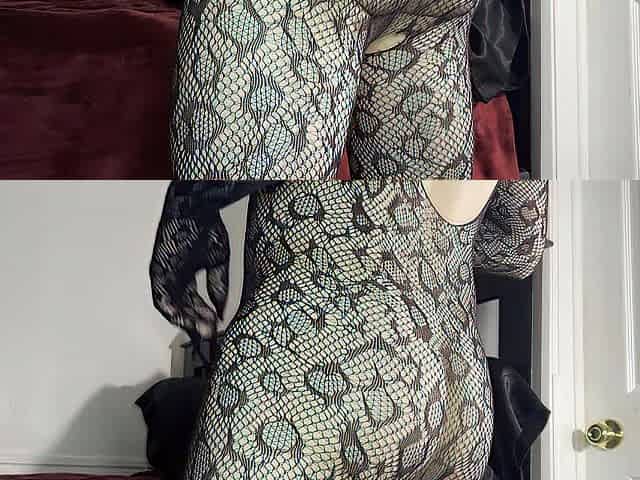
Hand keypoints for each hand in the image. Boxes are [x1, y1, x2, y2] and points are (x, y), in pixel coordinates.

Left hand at [150, 191, 228, 340]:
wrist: (198, 208)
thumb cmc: (208, 228)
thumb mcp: (220, 263)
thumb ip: (219, 288)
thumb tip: (223, 310)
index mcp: (188, 274)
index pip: (194, 301)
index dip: (204, 316)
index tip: (215, 327)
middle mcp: (175, 276)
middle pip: (183, 306)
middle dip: (196, 321)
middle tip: (208, 333)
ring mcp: (165, 273)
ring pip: (170, 304)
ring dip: (183, 318)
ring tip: (195, 329)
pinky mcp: (158, 269)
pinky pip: (160, 294)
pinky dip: (169, 307)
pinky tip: (179, 317)